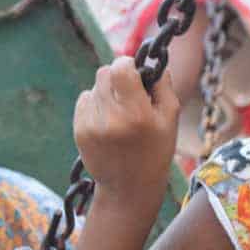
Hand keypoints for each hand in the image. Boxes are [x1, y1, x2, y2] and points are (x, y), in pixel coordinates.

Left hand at [74, 57, 180, 207]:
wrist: (129, 188)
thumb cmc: (155, 151)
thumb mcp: (170, 119)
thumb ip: (164, 85)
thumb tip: (153, 61)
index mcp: (137, 114)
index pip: (121, 68)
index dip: (128, 64)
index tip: (135, 72)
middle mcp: (112, 119)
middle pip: (104, 73)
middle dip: (117, 76)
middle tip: (128, 92)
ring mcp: (92, 126)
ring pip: (94, 87)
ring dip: (106, 92)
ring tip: (119, 112)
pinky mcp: (80, 131)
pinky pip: (84, 100)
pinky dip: (95, 104)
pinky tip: (108, 121)